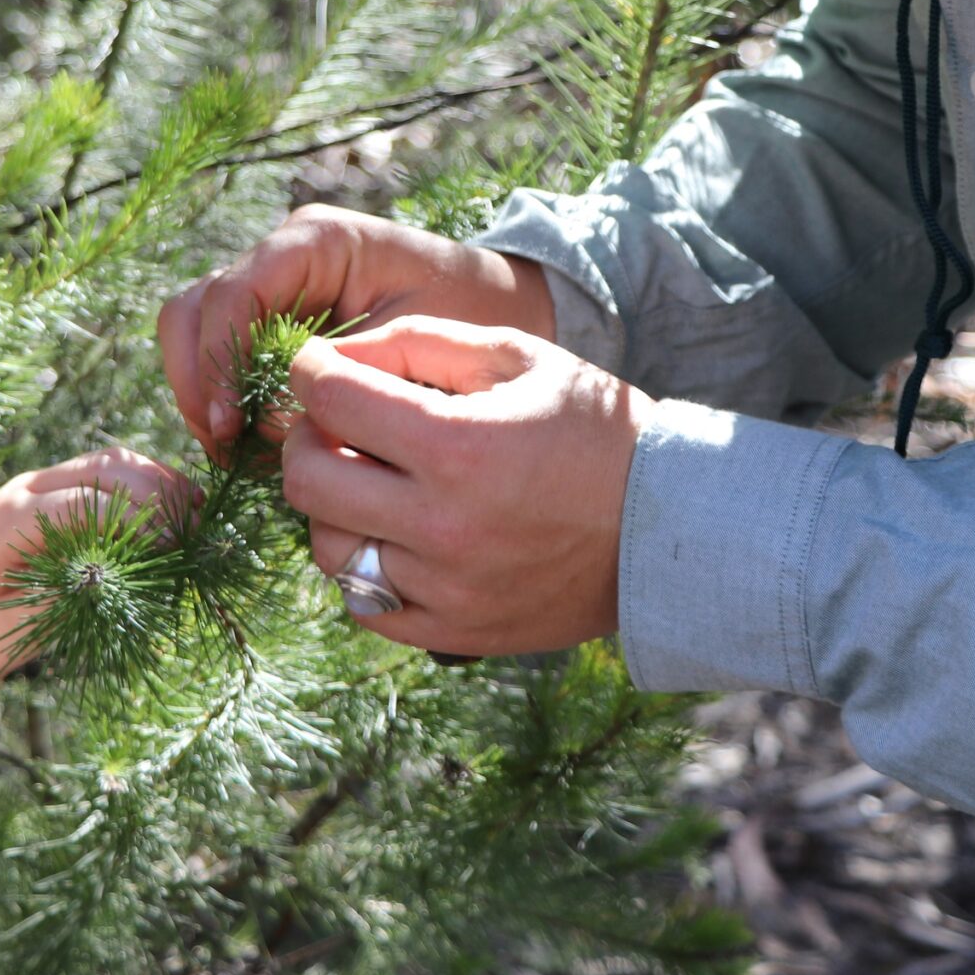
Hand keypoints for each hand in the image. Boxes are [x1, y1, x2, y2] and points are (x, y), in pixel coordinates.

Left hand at [0, 448, 199, 677]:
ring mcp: (44, 481)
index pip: (79, 501)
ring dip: (157, 480)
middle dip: (152, 492)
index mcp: (8, 519)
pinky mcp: (64, 486)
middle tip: (192, 527)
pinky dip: (149, 481)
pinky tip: (181, 501)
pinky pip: (112, 470)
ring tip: (194, 509)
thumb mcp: (25, 622)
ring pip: (110, 461)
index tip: (168, 544)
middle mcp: (25, 488)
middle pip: (100, 468)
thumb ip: (67, 592)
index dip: (129, 518)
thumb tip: (119, 569)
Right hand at [159, 204, 555, 451]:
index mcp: (316, 241)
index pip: (232, 293)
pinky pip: (224, 357)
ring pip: (193, 333)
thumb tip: (263, 424)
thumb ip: (341, 376)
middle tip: (220, 443)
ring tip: (231, 450)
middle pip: (193, 309)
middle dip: (196, 379)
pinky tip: (249, 444)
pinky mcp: (272, 323)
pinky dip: (225, 399)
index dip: (218, 361)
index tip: (228, 425)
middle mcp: (281, 256)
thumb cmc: (466, 314)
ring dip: (202, 393)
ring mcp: (271, 288)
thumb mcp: (410, 342)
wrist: (498, 308)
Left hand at [281, 317, 650, 657]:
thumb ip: (421, 342)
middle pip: (306, 479)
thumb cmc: (594, 428)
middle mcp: (442, 525)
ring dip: (334, 505)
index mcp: (458, 446)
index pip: (330, 399)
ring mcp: (445, 587)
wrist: (668, 527)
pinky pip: (364, 604)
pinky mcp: (454, 632)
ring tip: (374, 482)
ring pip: (327, 545)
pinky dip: (364, 566)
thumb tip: (337, 355)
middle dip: (308, 438)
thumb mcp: (518, 357)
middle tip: (340, 425)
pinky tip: (395, 534)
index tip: (325, 368)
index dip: (313, 371)